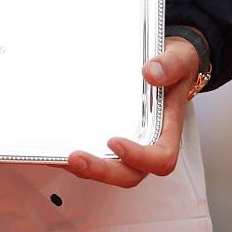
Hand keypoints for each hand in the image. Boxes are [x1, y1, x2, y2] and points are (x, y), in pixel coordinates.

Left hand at [64, 35, 203, 188]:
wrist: (166, 61)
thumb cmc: (175, 66)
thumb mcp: (180, 58)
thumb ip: (171, 65)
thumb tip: (150, 73)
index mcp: (167, 130)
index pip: (160, 158)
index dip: (138, 158)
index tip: (115, 141)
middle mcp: (146, 142)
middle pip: (128, 173)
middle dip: (101, 170)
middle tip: (75, 157)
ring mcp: (126, 142)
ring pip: (108, 168)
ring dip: (83, 167)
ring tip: (56, 156)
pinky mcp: (107, 136)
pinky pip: (93, 152)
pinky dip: (72, 154)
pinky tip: (52, 146)